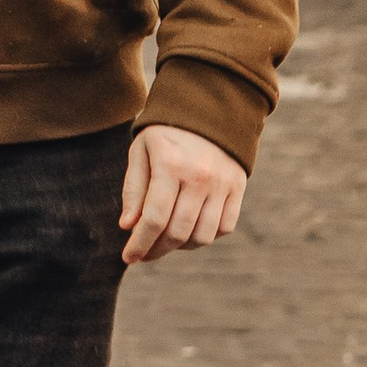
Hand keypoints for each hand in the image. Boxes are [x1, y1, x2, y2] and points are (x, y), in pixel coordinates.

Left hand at [119, 122, 247, 266]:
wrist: (209, 108)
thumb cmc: (166, 132)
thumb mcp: (141, 151)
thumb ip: (134, 189)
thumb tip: (128, 227)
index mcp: (170, 166)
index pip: (154, 219)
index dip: (139, 244)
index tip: (128, 258)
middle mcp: (200, 178)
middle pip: (177, 233)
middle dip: (156, 250)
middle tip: (143, 254)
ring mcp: (222, 184)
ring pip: (202, 236)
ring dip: (180, 246)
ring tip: (164, 240)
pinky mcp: (238, 188)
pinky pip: (224, 228)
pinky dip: (205, 236)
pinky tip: (189, 230)